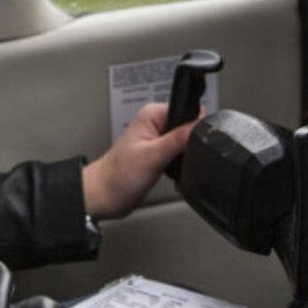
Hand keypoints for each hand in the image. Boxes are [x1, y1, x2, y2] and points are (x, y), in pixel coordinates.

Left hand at [80, 102, 197, 220]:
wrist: (105, 196)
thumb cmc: (118, 176)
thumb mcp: (153, 156)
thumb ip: (178, 139)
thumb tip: (201, 125)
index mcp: (153, 114)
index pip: (187, 110)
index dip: (194, 127)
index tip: (187, 144)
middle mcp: (155, 123)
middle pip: (189, 127)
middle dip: (188, 145)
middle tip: (173, 159)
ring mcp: (157, 138)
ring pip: (185, 143)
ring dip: (183, 156)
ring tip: (167, 166)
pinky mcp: (159, 153)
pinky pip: (179, 154)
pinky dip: (179, 164)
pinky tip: (170, 171)